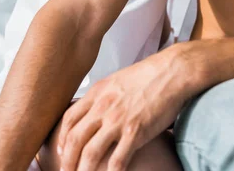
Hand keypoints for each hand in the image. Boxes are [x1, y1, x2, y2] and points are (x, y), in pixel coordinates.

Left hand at [57, 45, 191, 170]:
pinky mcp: (136, 131)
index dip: (62, 139)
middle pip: (74, 140)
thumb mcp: (117, 79)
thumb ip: (103, 95)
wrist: (172, 71)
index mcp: (98, 93)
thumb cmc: (148, 75)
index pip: (69, 119)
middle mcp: (104, 107)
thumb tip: (94, 109)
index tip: (61, 151)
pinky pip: (117, 160)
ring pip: (90, 153)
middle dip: (67, 161)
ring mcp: (118, 120)